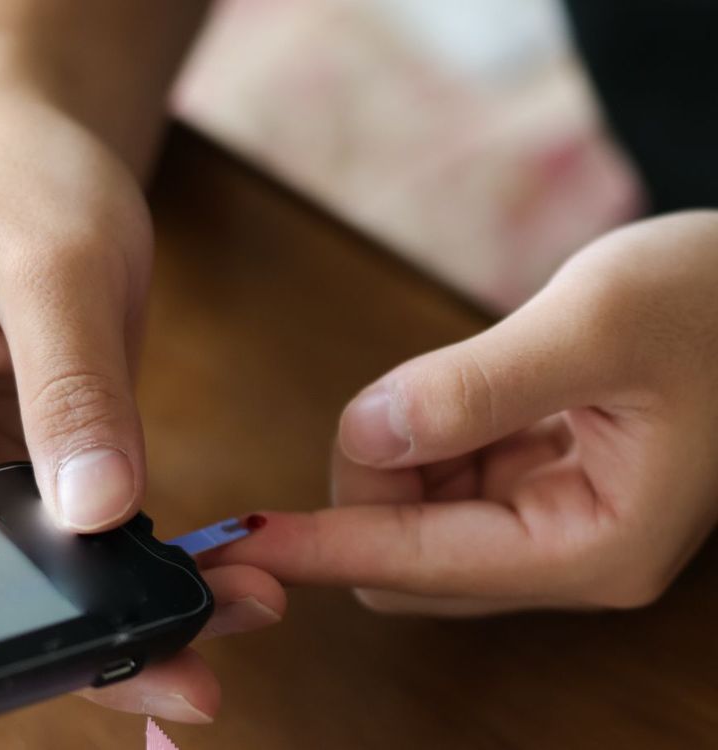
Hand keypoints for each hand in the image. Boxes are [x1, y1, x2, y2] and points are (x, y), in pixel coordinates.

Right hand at [0, 93, 284, 720]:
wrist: (47, 158)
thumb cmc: (23, 184)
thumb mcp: (53, 269)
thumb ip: (69, 388)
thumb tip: (94, 512)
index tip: (53, 662)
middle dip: (69, 641)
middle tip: (184, 670)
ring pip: (38, 574)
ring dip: (129, 609)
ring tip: (234, 617)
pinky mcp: (40, 460)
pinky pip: (86, 534)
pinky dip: (146, 564)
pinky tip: (218, 580)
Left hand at [208, 211, 717, 614]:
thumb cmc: (712, 301)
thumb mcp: (595, 325)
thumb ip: (476, 387)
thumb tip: (369, 435)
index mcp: (591, 545)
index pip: (416, 564)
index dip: (322, 545)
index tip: (241, 539)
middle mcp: (568, 553)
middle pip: (404, 556)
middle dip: (371, 485)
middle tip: (402, 398)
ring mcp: (553, 522)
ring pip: (417, 519)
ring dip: (401, 454)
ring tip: (466, 378)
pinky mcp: (540, 485)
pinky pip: (445, 480)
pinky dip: (426, 436)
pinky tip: (470, 389)